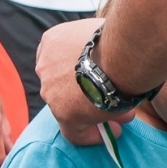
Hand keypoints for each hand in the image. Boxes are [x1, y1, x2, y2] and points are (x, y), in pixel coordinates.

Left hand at [35, 17, 135, 145]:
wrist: (120, 53)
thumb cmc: (119, 37)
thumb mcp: (99, 32)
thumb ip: (96, 44)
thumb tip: (113, 56)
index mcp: (52, 41)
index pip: (61, 61)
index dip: (79, 73)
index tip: (96, 79)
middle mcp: (45, 66)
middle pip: (66, 86)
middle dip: (88, 94)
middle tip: (110, 99)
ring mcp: (51, 91)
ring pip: (71, 109)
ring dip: (93, 114)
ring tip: (119, 120)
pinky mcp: (64, 114)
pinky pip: (75, 132)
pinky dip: (91, 135)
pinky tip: (111, 134)